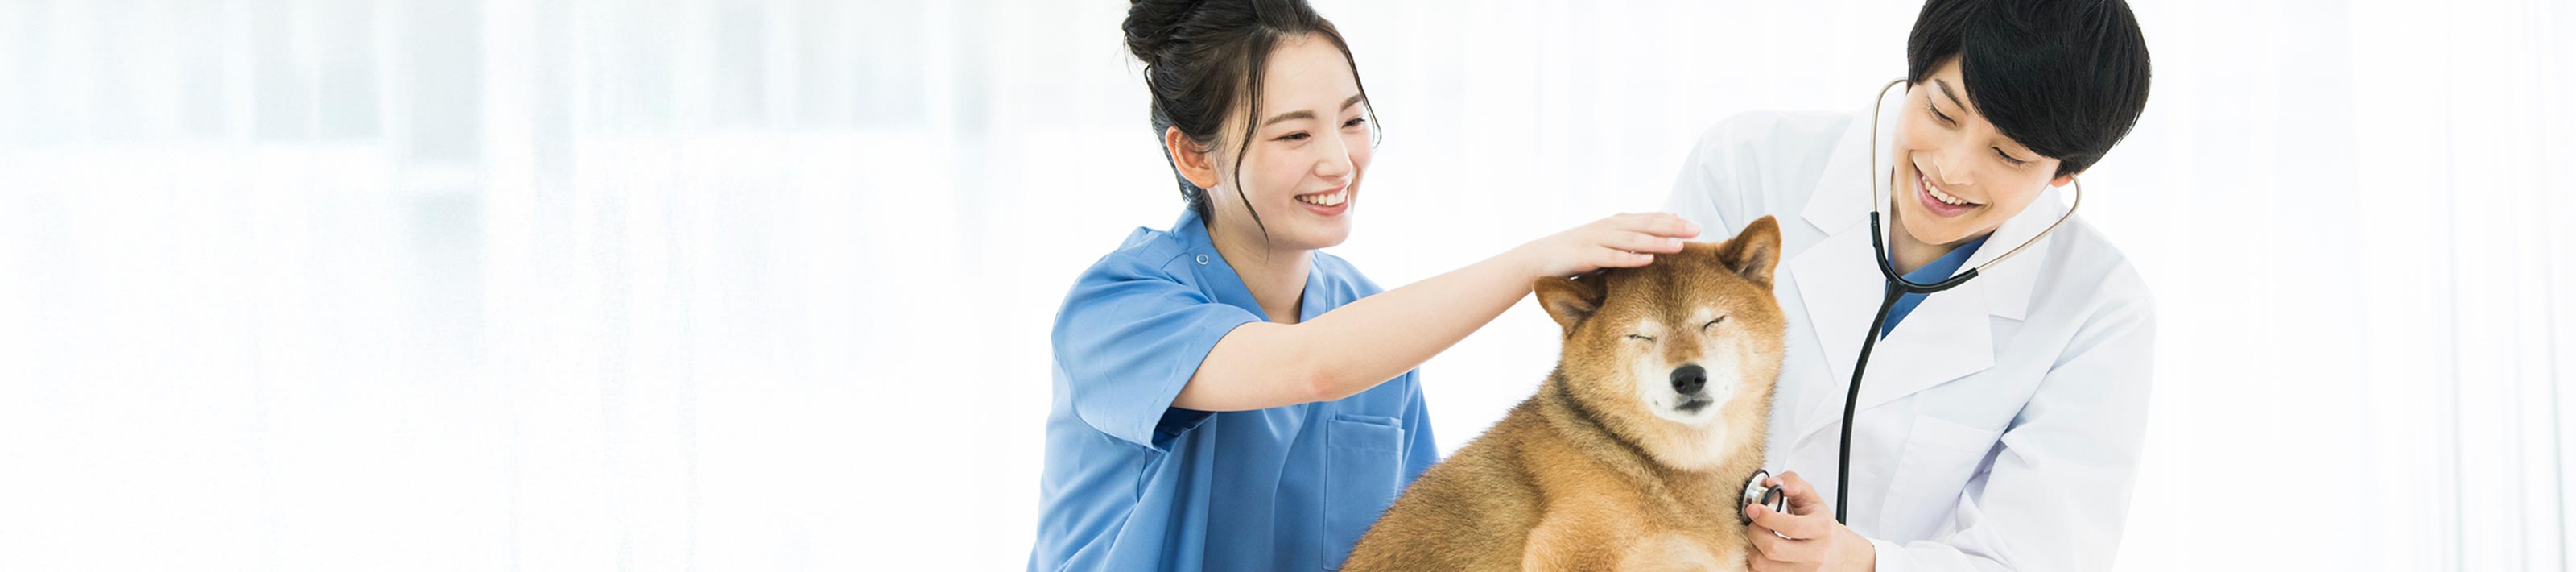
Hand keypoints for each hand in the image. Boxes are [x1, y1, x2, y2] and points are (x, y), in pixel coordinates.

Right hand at [1513, 213, 1700, 277]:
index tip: (1695, 225)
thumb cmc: (1577, 251)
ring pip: (1633, 240)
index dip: (1672, 221)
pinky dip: (1630, 258)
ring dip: (1657, 242)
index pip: (1648, 218)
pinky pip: (1612, 258)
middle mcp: (1609, 227)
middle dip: (1672, 228)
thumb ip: (1630, 236)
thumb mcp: (1605, 240)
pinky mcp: (1587, 256)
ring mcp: (1597, 240)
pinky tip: (1647, 260)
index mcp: (1615, 222)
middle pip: (1646, 225)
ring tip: (1679, 246)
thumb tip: (1659, 232)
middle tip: (1697, 230)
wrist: (1540, 257)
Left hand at [1744, 471, 1875, 571]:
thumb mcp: (1811, 497)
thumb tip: (1771, 483)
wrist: (1835, 551)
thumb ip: (1792, 482)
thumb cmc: (1819, 522)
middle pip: (1772, 549)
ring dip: (1751, 548)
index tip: (1753, 508)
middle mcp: (1814, 554)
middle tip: (1753, 523)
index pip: (1790, 527)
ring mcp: (1803, 571)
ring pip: (1763, 566)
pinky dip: (1753, 562)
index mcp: (1821, 529)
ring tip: (1756, 536)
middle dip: (1754, 533)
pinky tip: (1758, 550)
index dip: (1766, 517)